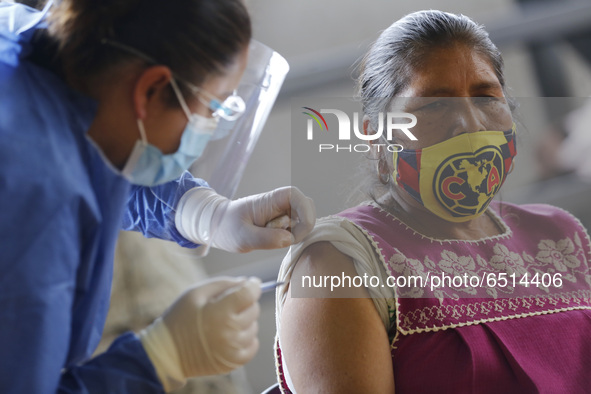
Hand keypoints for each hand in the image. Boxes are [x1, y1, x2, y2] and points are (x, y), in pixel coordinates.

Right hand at [140, 277, 260, 390]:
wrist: (168, 353)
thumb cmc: (180, 318)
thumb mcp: (195, 292)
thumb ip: (223, 284)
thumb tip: (246, 282)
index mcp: (220, 313)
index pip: (250, 294)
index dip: (253, 286)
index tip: (250, 283)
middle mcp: (230, 333)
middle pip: (254, 309)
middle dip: (245, 303)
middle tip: (228, 305)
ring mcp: (233, 350)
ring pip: (254, 326)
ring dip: (244, 321)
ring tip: (224, 322)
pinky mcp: (234, 362)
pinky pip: (253, 344)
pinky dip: (246, 337)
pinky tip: (230, 335)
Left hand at [175, 186, 315, 252]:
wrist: (218, 226)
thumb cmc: (227, 228)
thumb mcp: (243, 238)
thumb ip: (266, 239)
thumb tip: (289, 239)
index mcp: (269, 201)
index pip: (295, 196)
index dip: (304, 210)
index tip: (299, 230)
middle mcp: (278, 204)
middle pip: (305, 207)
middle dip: (302, 226)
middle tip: (286, 240)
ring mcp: (280, 213)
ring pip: (302, 220)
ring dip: (295, 232)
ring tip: (273, 240)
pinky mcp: (280, 222)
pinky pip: (295, 228)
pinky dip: (291, 236)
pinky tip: (275, 240)